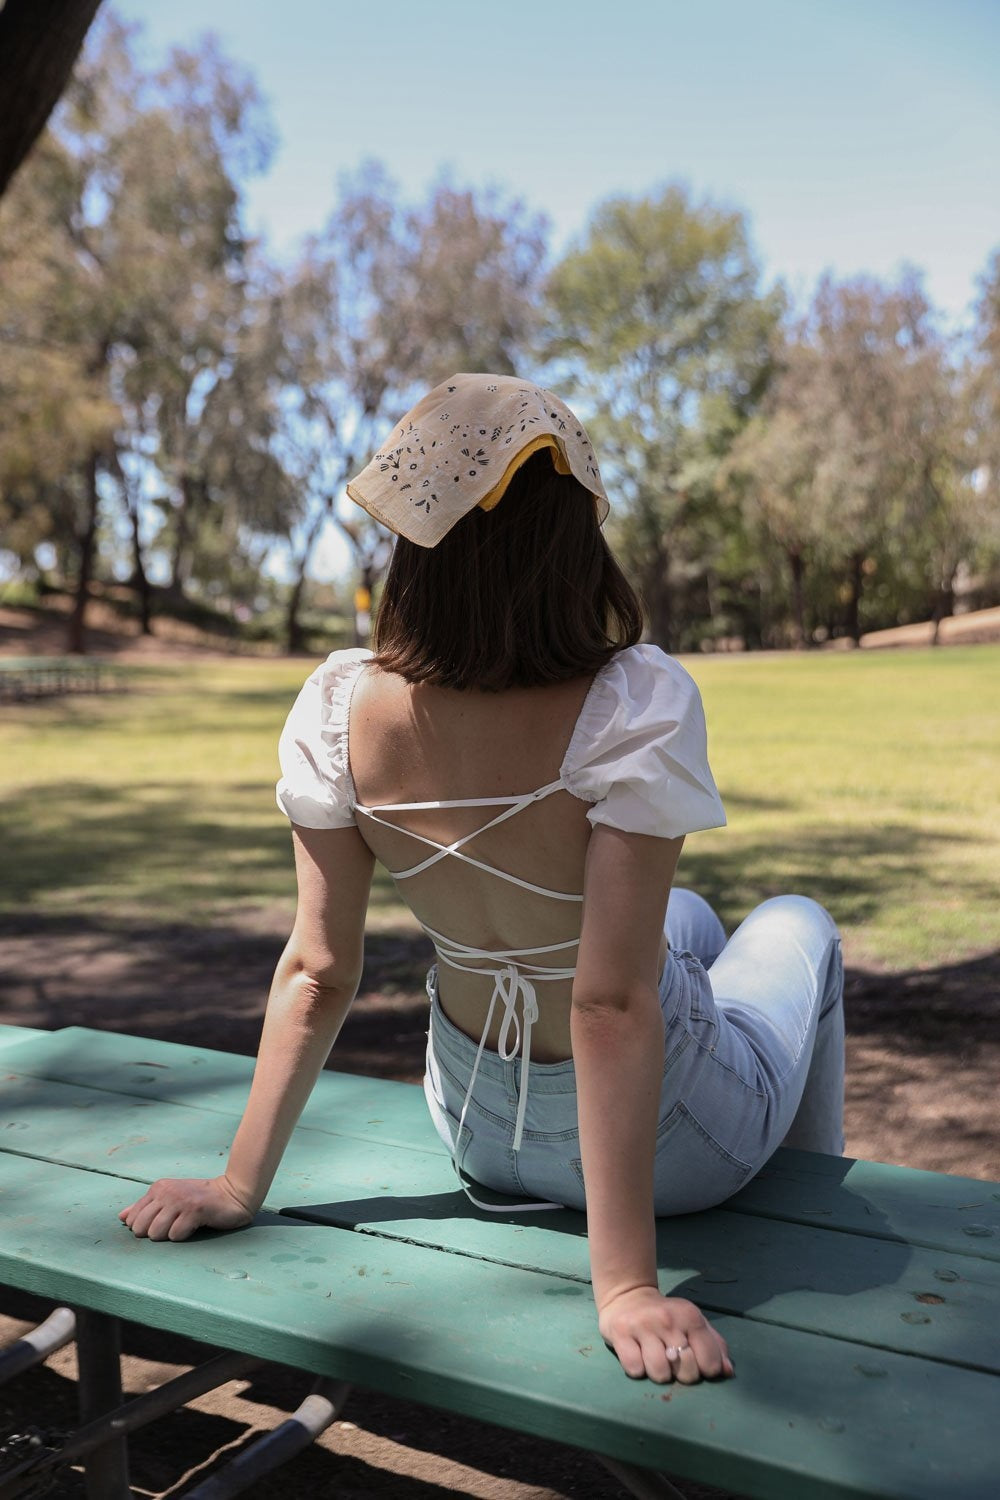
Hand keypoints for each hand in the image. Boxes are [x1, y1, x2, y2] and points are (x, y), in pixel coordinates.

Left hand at [119, 1175, 254, 1241]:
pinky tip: (195, 1225)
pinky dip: (184, 1235)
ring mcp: (180, 1200)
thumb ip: (144, 1207)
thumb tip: (122, 1217)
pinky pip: (176, 1235)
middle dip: (155, 1233)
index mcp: (158, 1188)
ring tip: (184, 1225)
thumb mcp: (169, 1199)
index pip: (132, 1219)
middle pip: (141, 1228)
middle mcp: (166, 1192)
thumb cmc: (199, 1199)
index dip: (145, 1227)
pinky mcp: (195, 1210)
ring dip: (170, 1235)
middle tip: (173, 1226)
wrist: (233, 1194)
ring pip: (156, 1233)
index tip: (164, 1222)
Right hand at [598, 1288, 733, 1382]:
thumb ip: (714, 1346)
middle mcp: (667, 1319)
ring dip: (659, 1374)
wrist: (627, 1295)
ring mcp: (642, 1326)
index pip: (710, 1362)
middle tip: (675, 1362)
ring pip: (660, 1373)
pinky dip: (638, 1369)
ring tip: (655, 1360)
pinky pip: (635, 1369)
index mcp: (690, 1316)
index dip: (706, 1372)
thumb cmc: (667, 1316)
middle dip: (683, 1375)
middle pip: (686, 1372)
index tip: (698, 1366)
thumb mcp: (694, 1323)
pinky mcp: (620, 1333)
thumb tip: (728, 1372)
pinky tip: (638, 1355)